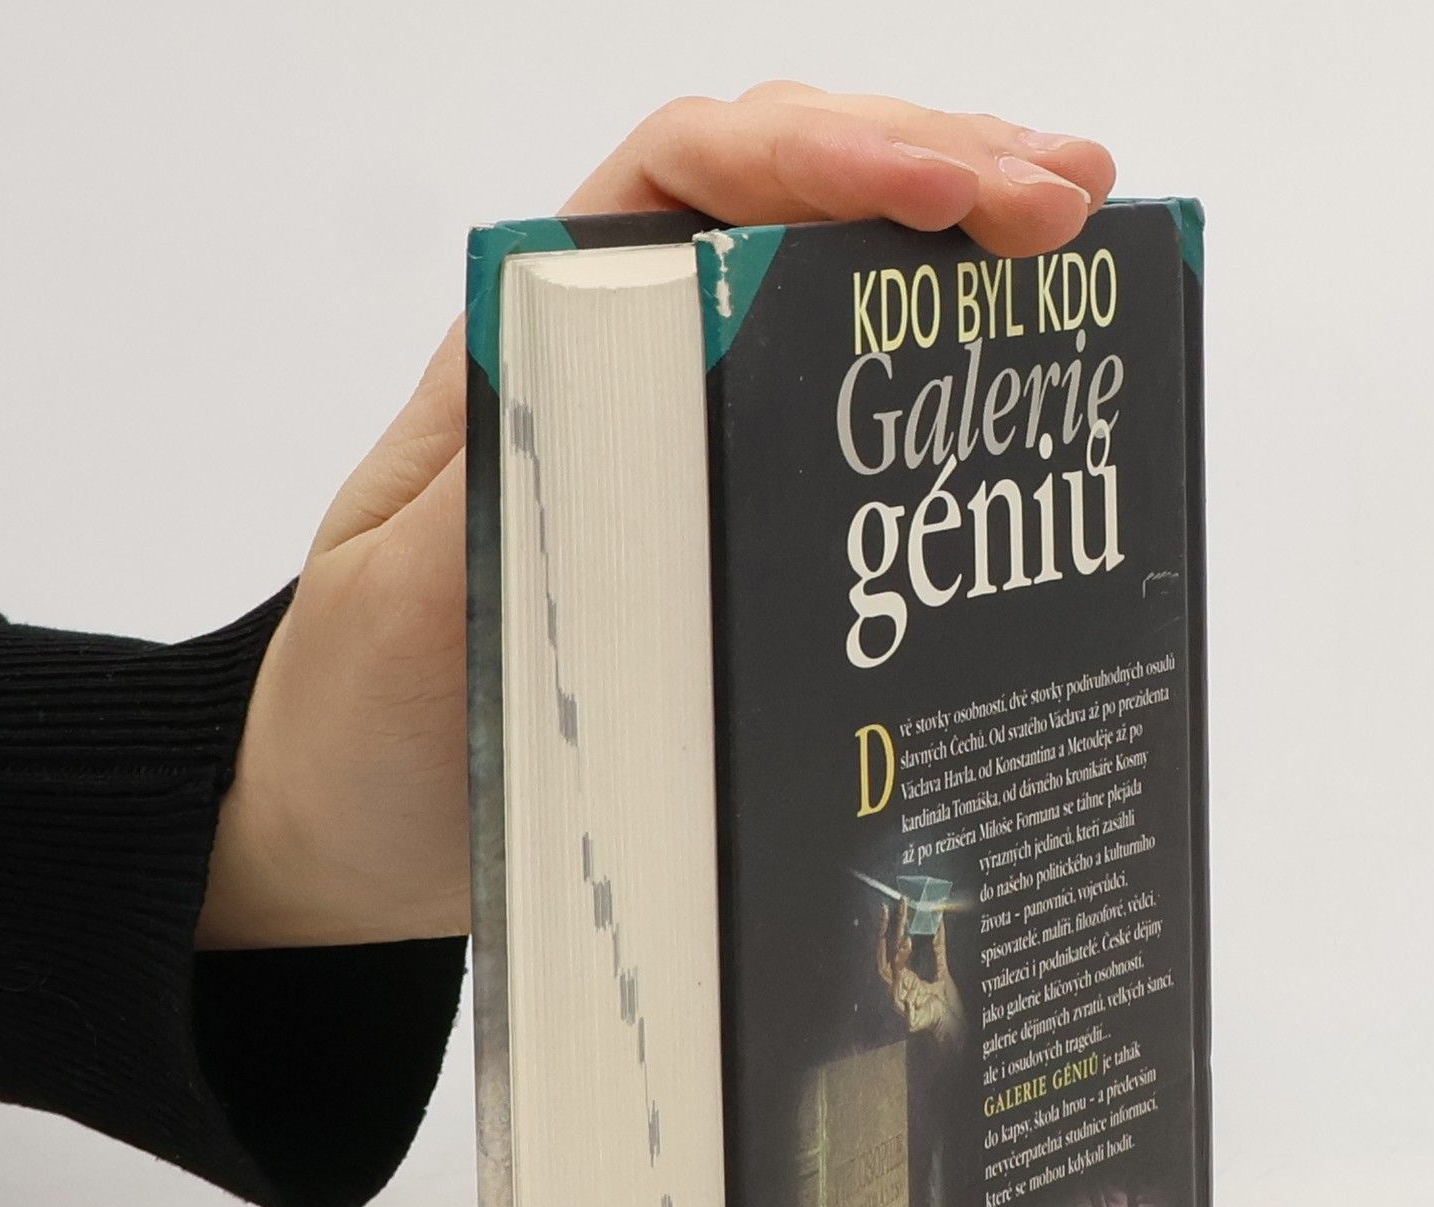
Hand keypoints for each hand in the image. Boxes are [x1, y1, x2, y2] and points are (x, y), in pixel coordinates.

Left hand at [197, 87, 1114, 947]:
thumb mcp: (406, 611)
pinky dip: (928, 375)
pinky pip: (833, 421)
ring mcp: (677, 440)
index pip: (684, 183)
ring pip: (821, 290)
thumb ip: (503, 509)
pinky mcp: (718, 525)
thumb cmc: (361, 718)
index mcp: (532, 346)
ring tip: (1076, 235)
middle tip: (1069, 203)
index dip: (820, 159)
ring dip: (949, 249)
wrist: (356, 820)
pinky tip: (1009, 370)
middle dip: (930, 173)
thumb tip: (648, 426)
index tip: (946, 193)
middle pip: (781, 204)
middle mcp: (617, 365)